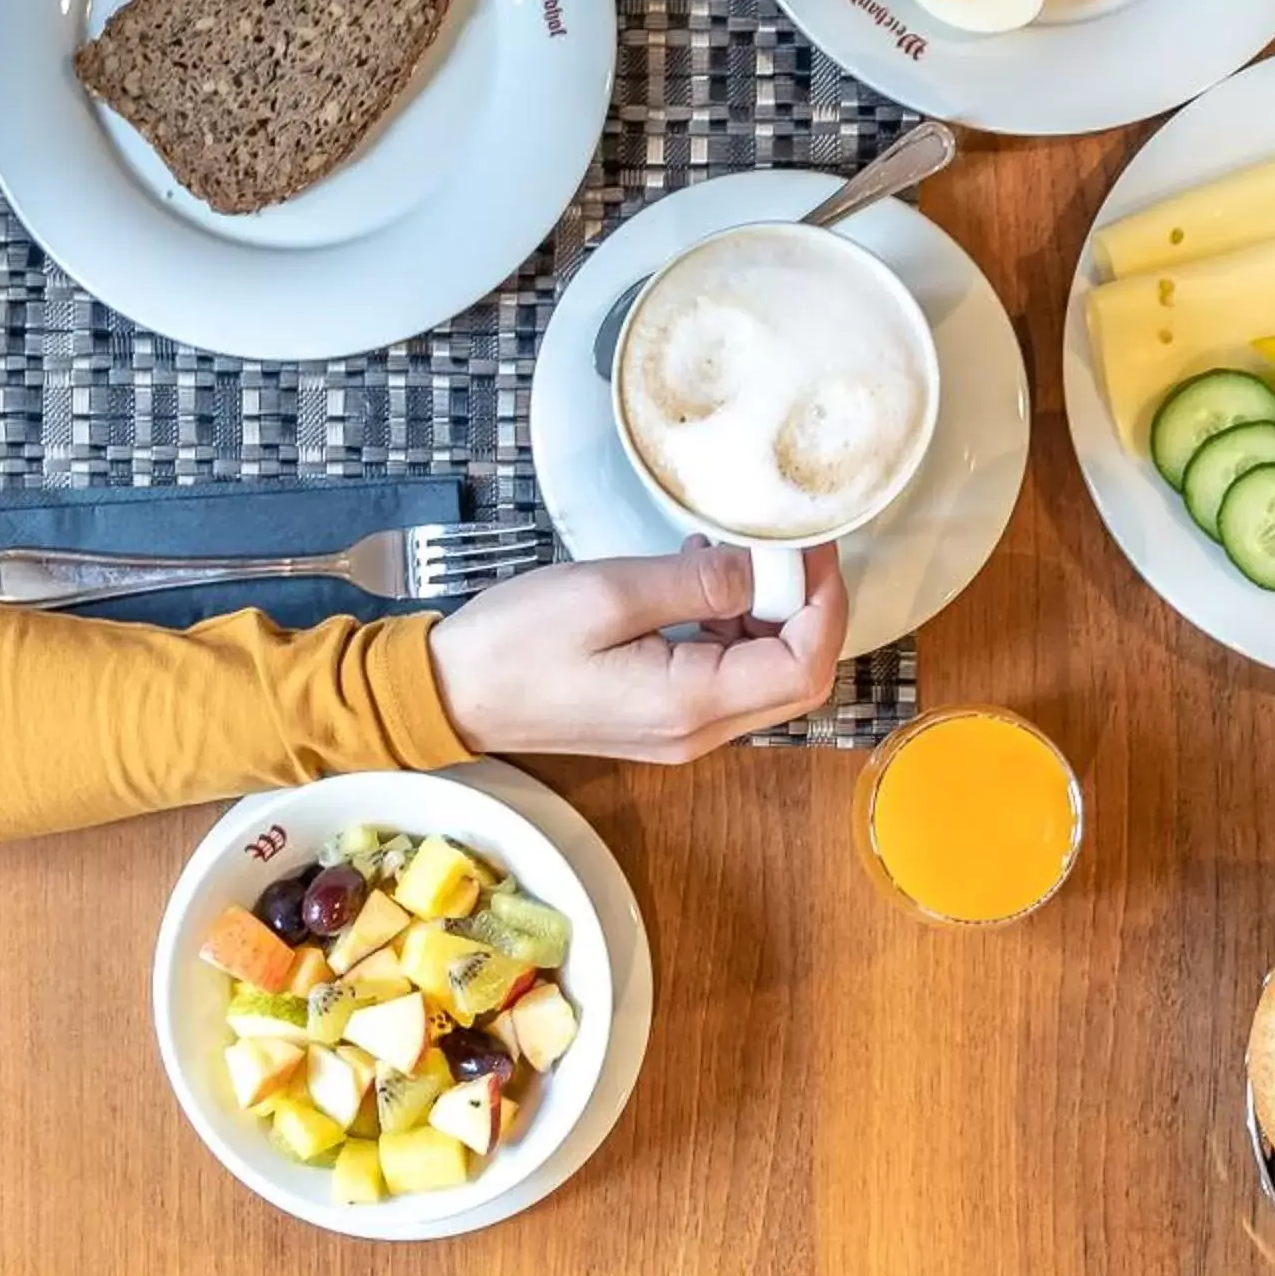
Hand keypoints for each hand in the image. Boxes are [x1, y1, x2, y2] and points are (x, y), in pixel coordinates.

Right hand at [426, 542, 848, 764]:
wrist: (450, 694)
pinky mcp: (660, 717)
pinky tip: (697, 578)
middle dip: (806, 607)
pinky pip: (725, 674)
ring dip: (767, 612)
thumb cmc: (516, 644)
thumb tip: (759, 569)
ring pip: (764, 674)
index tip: (812, 546)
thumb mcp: (608, 592)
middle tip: (786, 544)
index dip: (824, 603)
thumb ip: (695, 582)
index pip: (803, 666)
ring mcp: (679, 730)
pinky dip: (731, 624)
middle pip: (795, 677)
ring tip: (729, 552)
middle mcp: (697, 731)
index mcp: (691, 704)